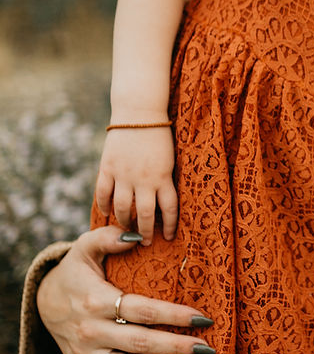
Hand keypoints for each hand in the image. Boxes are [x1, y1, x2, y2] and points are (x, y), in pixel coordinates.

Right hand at [36, 227, 214, 353]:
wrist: (41, 300)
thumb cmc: (75, 271)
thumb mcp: (85, 247)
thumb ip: (110, 237)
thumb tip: (139, 236)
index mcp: (98, 300)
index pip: (144, 310)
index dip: (174, 315)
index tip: (204, 319)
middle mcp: (93, 331)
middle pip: (140, 343)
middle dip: (176, 348)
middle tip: (207, 350)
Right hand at [95, 127, 177, 242]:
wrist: (140, 112)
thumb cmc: (159, 135)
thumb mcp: (169, 159)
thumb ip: (165, 179)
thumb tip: (162, 204)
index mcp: (164, 176)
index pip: (169, 208)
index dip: (170, 225)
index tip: (169, 237)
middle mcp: (144, 178)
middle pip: (144, 214)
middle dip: (145, 232)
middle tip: (145, 241)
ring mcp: (124, 173)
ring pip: (122, 207)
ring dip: (124, 221)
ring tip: (127, 228)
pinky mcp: (108, 167)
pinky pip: (103, 193)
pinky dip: (104, 206)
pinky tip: (107, 213)